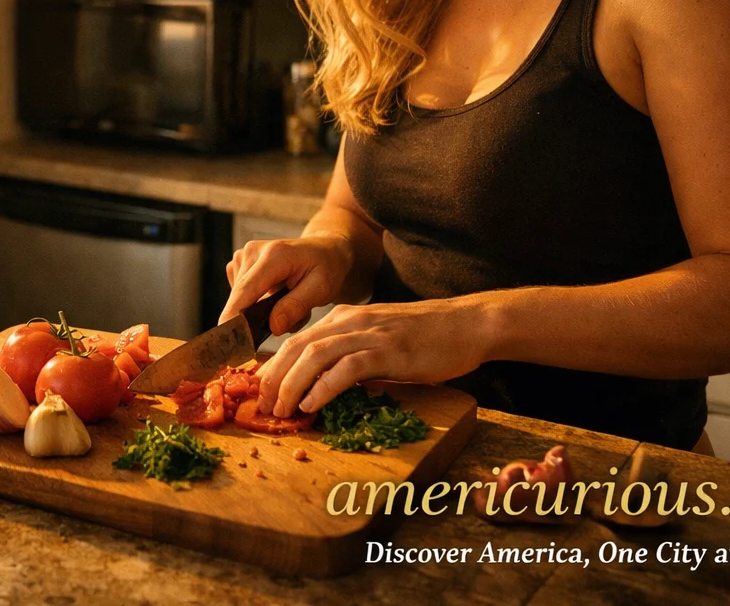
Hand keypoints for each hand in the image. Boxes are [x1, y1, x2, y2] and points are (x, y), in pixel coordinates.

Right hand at [219, 235, 358, 335]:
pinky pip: (239, 294)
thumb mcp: (322, 288)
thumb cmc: (326, 267)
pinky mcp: (240, 263)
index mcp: (274, 255)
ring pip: (238, 299)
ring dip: (258, 311)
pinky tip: (274, 297)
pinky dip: (254, 302)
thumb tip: (273, 326)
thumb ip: (297, 306)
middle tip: (288, 321)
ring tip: (286, 304)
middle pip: (239, 298)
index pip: (246, 290)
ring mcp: (244, 256)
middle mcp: (253, 251)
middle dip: (255, 319)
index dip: (234, 317)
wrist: (324, 250)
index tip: (227, 342)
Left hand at [255, 298, 495, 416]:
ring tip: (281, 410)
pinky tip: (312, 405)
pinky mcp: (386, 350)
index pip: (297, 341)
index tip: (263, 393)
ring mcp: (368, 334)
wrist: (467, 324)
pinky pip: (345, 369)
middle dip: (273, 378)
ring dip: (291, 385)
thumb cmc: (428, 337)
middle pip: (296, 347)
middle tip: (263, 406)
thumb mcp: (380, 342)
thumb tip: (332, 386)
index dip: (274, 368)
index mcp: (344, 318)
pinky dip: (323, 387)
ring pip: (313, 356)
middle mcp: (349, 321)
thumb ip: (354, 358)